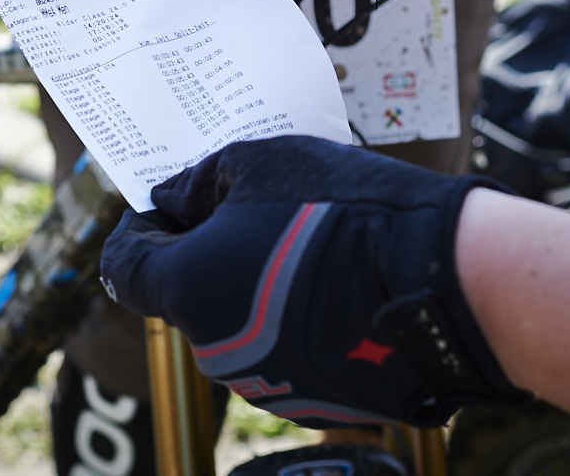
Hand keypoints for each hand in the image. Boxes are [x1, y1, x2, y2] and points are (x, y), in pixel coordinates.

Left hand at [99, 136, 523, 426]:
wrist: (443, 283)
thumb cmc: (346, 212)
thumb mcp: (258, 164)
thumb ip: (198, 183)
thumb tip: (175, 201)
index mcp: (186, 290)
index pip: (126, 265)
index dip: (141, 226)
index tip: (167, 206)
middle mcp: (215, 352)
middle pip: (187, 295)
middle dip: (209, 254)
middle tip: (258, 213)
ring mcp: (266, 387)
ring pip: (238, 327)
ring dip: (256, 289)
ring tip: (312, 247)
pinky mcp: (315, 404)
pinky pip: (286, 355)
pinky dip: (298, 324)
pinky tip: (341, 288)